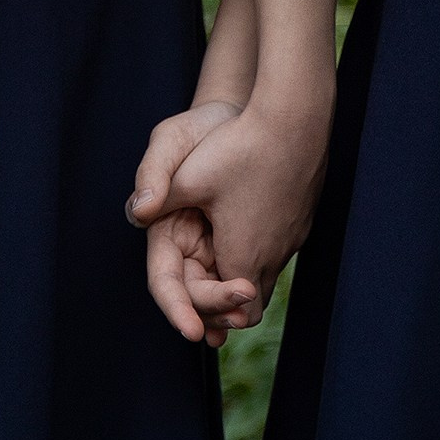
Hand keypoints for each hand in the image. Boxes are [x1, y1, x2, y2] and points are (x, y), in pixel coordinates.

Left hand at [130, 92, 330, 343]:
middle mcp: (275, 254)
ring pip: (268, 276)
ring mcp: (293, 237)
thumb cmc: (241, 147)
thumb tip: (136, 213)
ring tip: (219, 265)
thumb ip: (160, 195)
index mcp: (245, 254)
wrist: (296, 117)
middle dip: (228, 304)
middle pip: (254, 303)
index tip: (201, 322)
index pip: (234, 312)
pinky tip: (243, 228)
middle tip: (207, 296)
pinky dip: (260, 254)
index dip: (214, 316)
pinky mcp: (303, 219)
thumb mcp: (192, 174)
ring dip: (245, 276)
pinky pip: (280, 251)